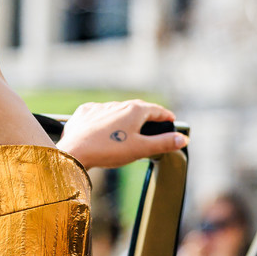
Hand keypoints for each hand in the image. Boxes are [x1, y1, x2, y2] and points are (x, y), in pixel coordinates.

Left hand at [60, 100, 186, 169]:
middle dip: (147, 116)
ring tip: (129, 130)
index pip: (156, 110)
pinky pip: (99, 113)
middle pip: (137, 108)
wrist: (74, 151)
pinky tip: (105, 129)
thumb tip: (182, 139)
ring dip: (126, 118)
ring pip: (118, 110)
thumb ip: (163, 143)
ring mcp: (99, 107)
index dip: (166, 116)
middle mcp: (117, 104)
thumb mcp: (141, 149)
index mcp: (134, 110)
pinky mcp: (84, 113)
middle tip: (153, 125)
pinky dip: (106, 119)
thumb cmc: (109, 150)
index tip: (171, 120)